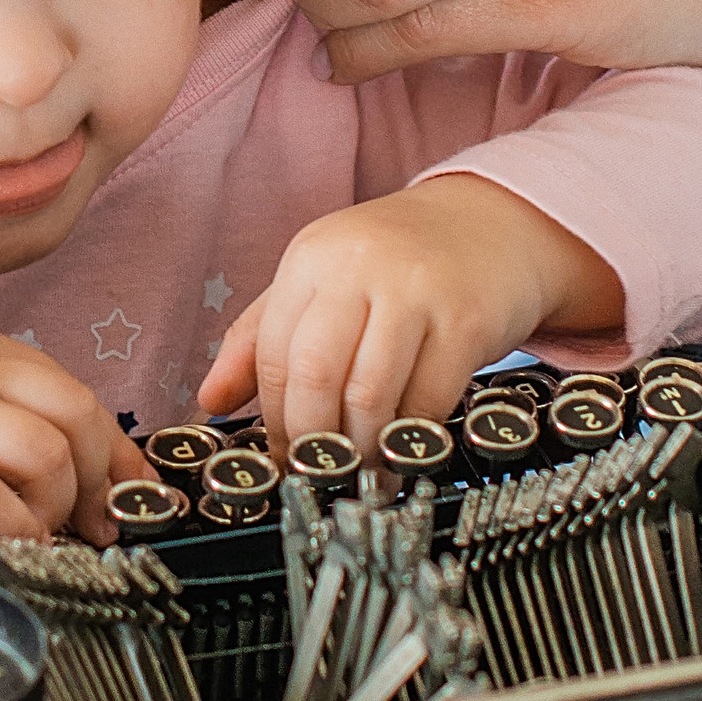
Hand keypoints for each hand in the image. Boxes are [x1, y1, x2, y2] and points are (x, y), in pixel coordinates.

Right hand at [0, 310, 133, 542]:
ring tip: (46, 538)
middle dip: (98, 481)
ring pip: (43, 455)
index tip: (129, 487)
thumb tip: (31, 443)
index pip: (72, 391)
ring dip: (58, 508)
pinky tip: (13, 545)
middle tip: (97, 525)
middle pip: (74, 420)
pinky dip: (15, 526)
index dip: (113, 447)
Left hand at [198, 176, 620, 455]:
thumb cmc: (396, 263)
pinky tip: (400, 455)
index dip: (274, 421)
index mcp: (312, 257)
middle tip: (319, 474)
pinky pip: (427, 400)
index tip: (280, 460)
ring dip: (361, 450)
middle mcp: (360, 266)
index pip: (275, 355)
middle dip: (313, 442)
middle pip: (316, 378)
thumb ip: (259, 338)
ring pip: (370, 397)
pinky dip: (407, 441)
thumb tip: (209, 403)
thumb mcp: (320, 281)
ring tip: (360, 470)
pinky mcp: (467, 320)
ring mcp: (417, 291)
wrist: (492, 225)